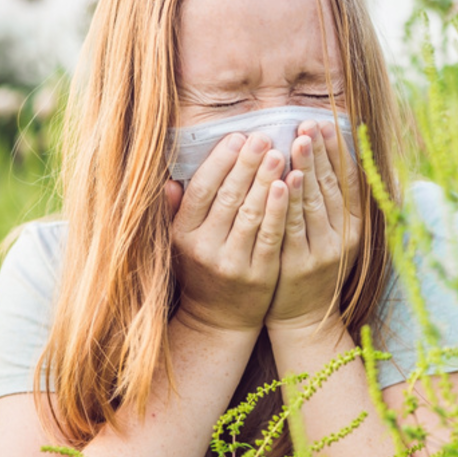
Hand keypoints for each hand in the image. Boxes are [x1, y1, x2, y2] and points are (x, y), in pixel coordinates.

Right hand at [167, 132, 288, 331]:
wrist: (219, 320)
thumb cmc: (202, 272)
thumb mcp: (179, 244)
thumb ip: (175, 212)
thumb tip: (168, 180)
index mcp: (183, 235)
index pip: (201, 190)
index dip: (219, 161)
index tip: (237, 136)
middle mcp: (205, 248)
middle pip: (228, 197)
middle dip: (246, 164)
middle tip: (263, 136)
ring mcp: (232, 262)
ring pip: (250, 213)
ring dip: (265, 180)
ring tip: (278, 153)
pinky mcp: (259, 274)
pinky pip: (270, 236)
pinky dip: (279, 209)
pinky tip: (289, 185)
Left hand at [264, 120, 361, 331]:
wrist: (304, 318)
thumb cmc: (316, 269)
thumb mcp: (336, 237)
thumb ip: (335, 203)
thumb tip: (330, 156)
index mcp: (356, 227)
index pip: (348, 181)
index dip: (337, 152)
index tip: (325, 124)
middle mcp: (344, 238)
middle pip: (331, 187)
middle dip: (320, 153)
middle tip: (308, 124)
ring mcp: (322, 252)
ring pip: (314, 203)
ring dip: (306, 169)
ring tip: (298, 140)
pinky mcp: (298, 265)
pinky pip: (293, 227)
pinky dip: (290, 202)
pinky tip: (284, 179)